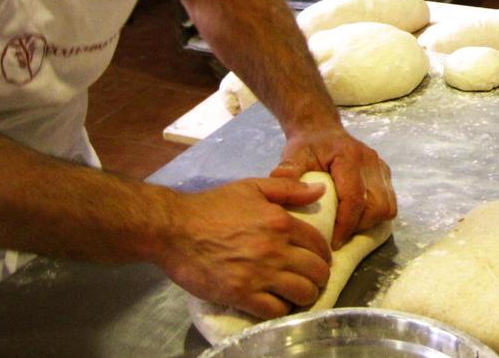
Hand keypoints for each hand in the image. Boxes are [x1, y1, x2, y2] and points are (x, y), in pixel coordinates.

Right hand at [158, 177, 330, 319]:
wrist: (175, 229)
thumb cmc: (213, 206)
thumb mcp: (253, 187)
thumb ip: (289, 189)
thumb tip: (320, 190)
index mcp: (281, 222)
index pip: (319, 245)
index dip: (323, 255)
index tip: (318, 260)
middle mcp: (276, 249)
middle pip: (316, 272)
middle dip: (318, 277)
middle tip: (311, 279)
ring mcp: (259, 274)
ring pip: (301, 294)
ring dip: (304, 296)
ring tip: (297, 294)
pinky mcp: (241, 295)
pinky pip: (275, 311)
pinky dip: (281, 310)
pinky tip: (276, 304)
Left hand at [271, 127, 395, 248]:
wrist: (321, 130)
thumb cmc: (307, 146)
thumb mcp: (294, 155)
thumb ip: (288, 171)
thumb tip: (278, 186)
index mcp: (349, 156)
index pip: (355, 198)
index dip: (346, 225)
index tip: (333, 242)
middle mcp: (370, 161)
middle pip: (378, 205)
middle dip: (360, 226)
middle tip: (340, 234)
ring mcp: (380, 167)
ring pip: (387, 206)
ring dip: (370, 222)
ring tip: (349, 226)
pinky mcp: (384, 174)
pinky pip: (388, 202)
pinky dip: (375, 215)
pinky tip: (357, 217)